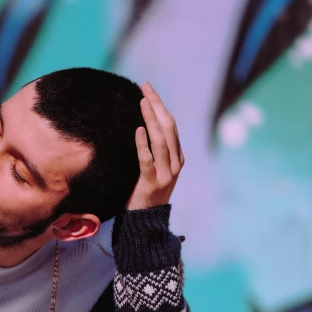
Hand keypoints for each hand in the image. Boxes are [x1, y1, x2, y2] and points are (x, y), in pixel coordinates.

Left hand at [126, 82, 183, 210]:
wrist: (144, 223)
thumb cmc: (142, 193)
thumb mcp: (150, 169)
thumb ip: (150, 151)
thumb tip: (134, 126)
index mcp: (176, 157)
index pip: (170, 126)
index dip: (160, 106)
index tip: (148, 89)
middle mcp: (175, 163)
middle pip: (169, 128)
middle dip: (157, 105)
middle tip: (145, 87)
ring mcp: (166, 174)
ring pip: (161, 141)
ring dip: (151, 119)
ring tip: (142, 102)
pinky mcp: (152, 184)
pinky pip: (148, 161)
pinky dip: (143, 144)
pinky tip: (138, 130)